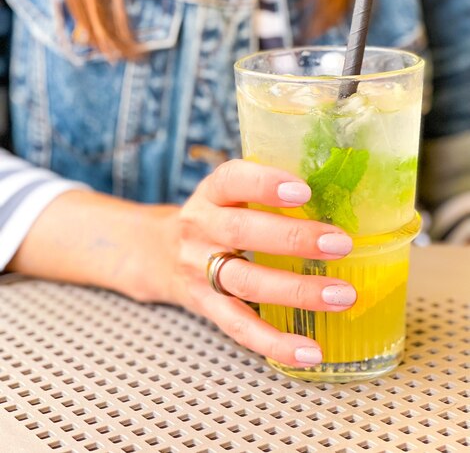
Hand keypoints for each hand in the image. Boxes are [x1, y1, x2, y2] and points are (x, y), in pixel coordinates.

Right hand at [170, 159, 355, 367]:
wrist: (160, 253)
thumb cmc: (215, 218)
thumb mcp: (229, 195)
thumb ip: (267, 193)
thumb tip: (340, 193)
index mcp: (211, 194)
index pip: (232, 180)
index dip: (264, 184)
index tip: (304, 191)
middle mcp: (201, 228)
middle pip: (241, 231)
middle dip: (292, 238)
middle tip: (340, 244)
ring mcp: (200, 269)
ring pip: (245, 281)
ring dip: (296, 290)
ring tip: (341, 295)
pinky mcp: (206, 306)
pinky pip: (239, 326)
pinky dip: (275, 341)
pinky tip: (309, 349)